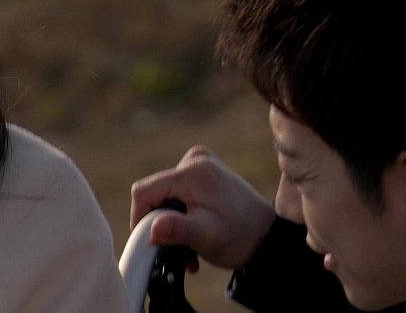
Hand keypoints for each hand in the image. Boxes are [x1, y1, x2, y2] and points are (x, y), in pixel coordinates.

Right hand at [130, 145, 275, 268]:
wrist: (265, 236)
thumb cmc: (238, 236)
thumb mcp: (206, 236)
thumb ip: (177, 230)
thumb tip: (151, 229)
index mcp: (193, 171)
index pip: (144, 191)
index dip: (140, 218)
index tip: (151, 241)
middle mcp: (196, 159)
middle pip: (154, 193)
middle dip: (159, 222)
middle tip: (175, 246)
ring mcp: (201, 163)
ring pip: (164, 195)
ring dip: (171, 221)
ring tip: (189, 242)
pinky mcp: (203, 172)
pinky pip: (177, 192)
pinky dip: (181, 213)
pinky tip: (194, 230)